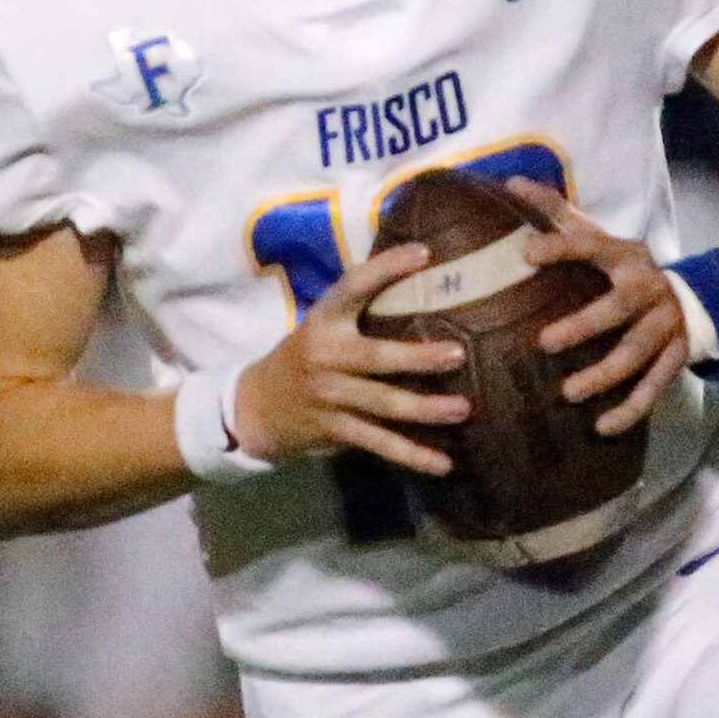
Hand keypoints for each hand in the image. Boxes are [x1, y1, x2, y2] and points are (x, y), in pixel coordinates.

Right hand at [233, 242, 470, 473]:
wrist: (255, 408)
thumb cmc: (305, 356)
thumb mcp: (321, 326)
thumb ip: (359, 311)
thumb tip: (424, 278)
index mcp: (323, 320)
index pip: (353, 287)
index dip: (386, 268)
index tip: (424, 253)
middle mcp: (325, 357)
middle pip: (376, 357)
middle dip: (418, 357)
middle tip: (459, 353)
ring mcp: (330, 397)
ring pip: (384, 404)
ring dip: (425, 409)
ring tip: (463, 409)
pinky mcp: (336, 430)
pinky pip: (379, 443)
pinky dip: (412, 455)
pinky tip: (443, 464)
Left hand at [509, 179, 688, 436]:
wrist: (697, 296)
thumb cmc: (625, 267)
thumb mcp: (599, 236)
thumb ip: (556, 212)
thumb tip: (510, 180)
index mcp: (624, 255)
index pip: (591, 246)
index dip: (561, 247)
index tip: (527, 254)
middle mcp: (648, 288)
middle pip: (619, 307)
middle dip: (585, 325)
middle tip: (545, 343)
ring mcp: (666, 325)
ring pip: (637, 353)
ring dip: (604, 375)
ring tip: (569, 393)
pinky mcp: (676, 357)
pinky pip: (654, 387)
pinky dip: (631, 409)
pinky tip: (603, 427)